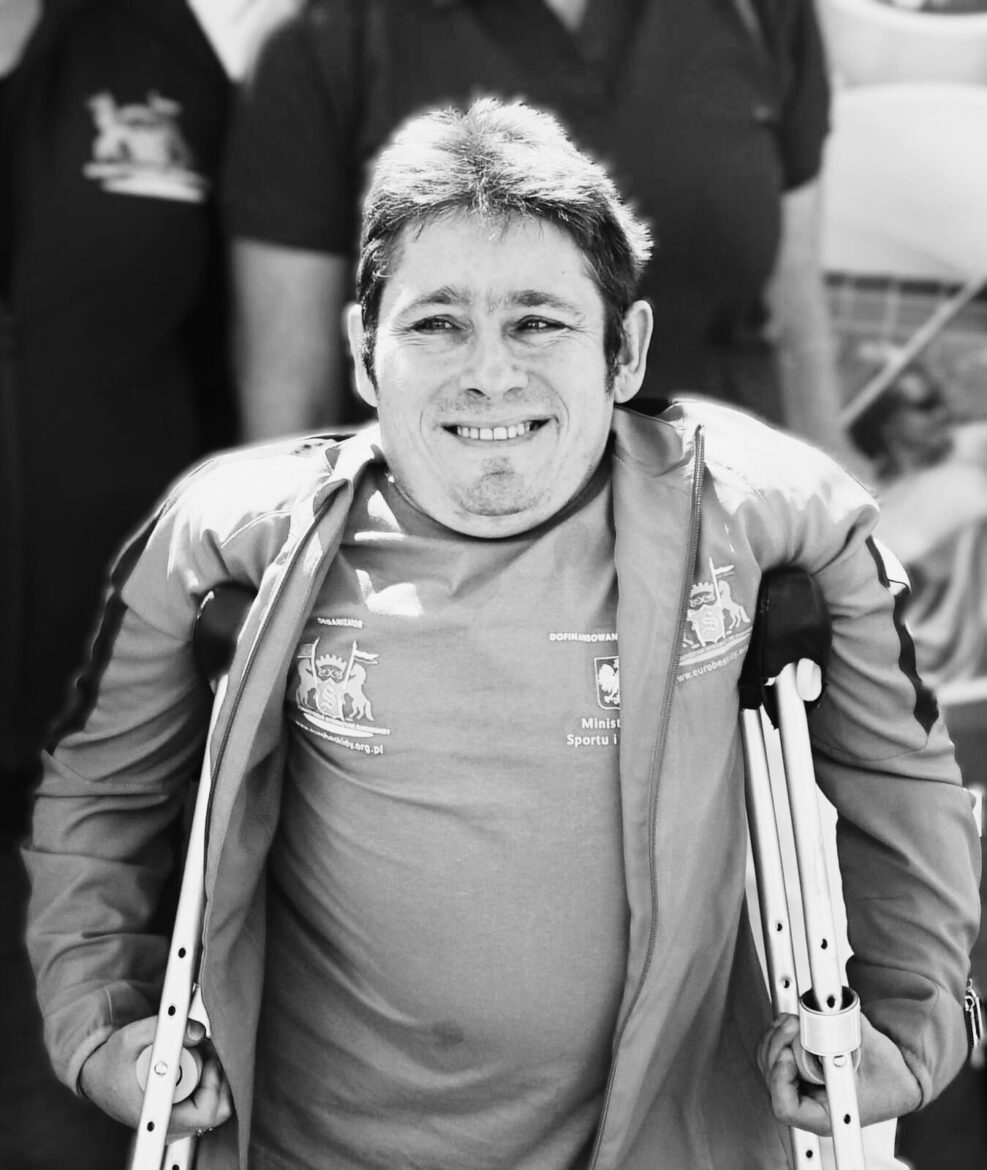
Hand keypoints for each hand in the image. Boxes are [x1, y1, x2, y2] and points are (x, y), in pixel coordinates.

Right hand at [79, 1016, 232, 1139]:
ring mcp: (174, 1125)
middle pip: (218, 1107)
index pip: (206, 1112)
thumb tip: (198, 1032)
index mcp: (156, 1116)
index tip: (206, 1055)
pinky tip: (194, 1062)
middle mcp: (168, 1128)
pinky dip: (207, 1081)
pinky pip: (206, 1103)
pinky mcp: (177, 1118)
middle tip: (204, 1048)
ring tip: (196, 1052)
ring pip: (214, 1105)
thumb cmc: (112, 1060)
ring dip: (213, 1075)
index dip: (215, 1081)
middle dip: (217, 1073)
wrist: (96, 1075)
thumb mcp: (130, 1037)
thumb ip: (161, 1028)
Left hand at [757, 1011, 922, 1135]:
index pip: (786, 1107)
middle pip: (772, 1078)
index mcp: (826, 1115)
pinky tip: (792, 1023)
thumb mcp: (871, 1053)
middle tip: (792, 1025)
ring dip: (776, 1037)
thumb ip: (844, 1033)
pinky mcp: (799, 1068)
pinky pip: (775, 1052)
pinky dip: (779, 1035)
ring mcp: (802, 1085)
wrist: (901, 1072)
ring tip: (793, 1021)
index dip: (780, 1078)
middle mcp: (809, 1102)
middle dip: (777, 1046)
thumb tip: (822, 1015)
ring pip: (769, 1062)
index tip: (789, 1054)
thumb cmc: (891, 1076)